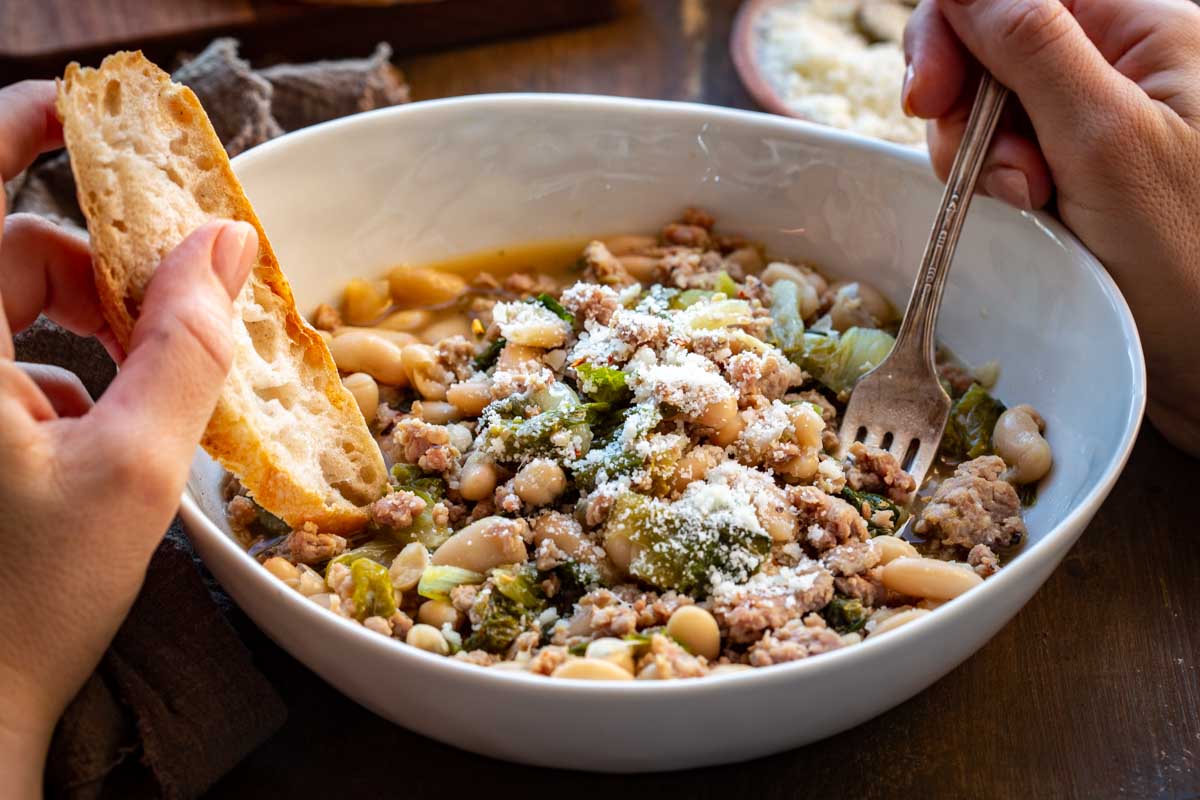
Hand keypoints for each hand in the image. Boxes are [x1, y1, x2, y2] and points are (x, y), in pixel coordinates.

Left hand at [0, 81, 256, 794]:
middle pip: (14, 252)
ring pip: (18, 310)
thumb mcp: (133, 470)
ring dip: (96, 331)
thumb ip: (185, 348)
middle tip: (177, 310)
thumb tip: (225, 246)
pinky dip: (71, 376)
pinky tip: (106, 437)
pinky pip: (12, 363)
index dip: (18, 127)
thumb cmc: (26, 603)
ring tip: (151, 390)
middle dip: (103, 269)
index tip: (89, 110)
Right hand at [903, 0, 1199, 454]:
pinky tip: (1029, 215)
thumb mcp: (1104, 140)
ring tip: (1031, 206)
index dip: (953, 32)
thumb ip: (1031, 45)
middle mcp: (1120, 60)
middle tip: (998, 174)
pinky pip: (1001, 150)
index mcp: (1145, 26)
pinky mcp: (1075, 168)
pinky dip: (993, 183)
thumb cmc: (1189, 256)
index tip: (924, 99)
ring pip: (987, 103)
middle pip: (992, 43)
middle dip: (968, 106)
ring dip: (982, 156)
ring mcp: (1095, 118)